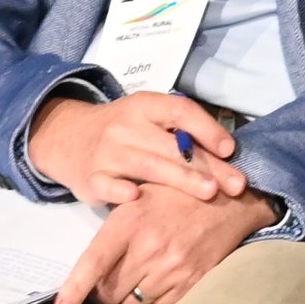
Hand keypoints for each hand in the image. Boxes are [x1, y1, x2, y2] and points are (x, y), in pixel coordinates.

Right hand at [25, 92, 246, 205]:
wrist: (68, 138)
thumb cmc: (124, 131)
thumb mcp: (148, 118)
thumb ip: (180, 131)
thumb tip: (229, 154)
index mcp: (145, 105)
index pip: (180, 111)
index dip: (207, 129)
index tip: (230, 150)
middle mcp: (126, 126)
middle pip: (172, 146)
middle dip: (208, 166)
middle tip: (236, 185)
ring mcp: (107, 152)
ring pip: (148, 166)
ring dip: (181, 179)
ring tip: (210, 193)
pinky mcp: (91, 178)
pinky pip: (107, 185)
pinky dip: (121, 192)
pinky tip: (138, 198)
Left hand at [53, 182, 278, 303]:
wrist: (230, 201)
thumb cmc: (177, 196)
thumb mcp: (139, 197)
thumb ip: (114, 230)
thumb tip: (91, 268)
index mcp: (129, 222)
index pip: (93, 264)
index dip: (74, 290)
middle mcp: (149, 248)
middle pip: (109, 294)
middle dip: (104, 293)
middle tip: (111, 281)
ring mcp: (171, 268)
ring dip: (129, 298)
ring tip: (139, 278)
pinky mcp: (191, 282)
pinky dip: (151, 303)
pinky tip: (158, 284)